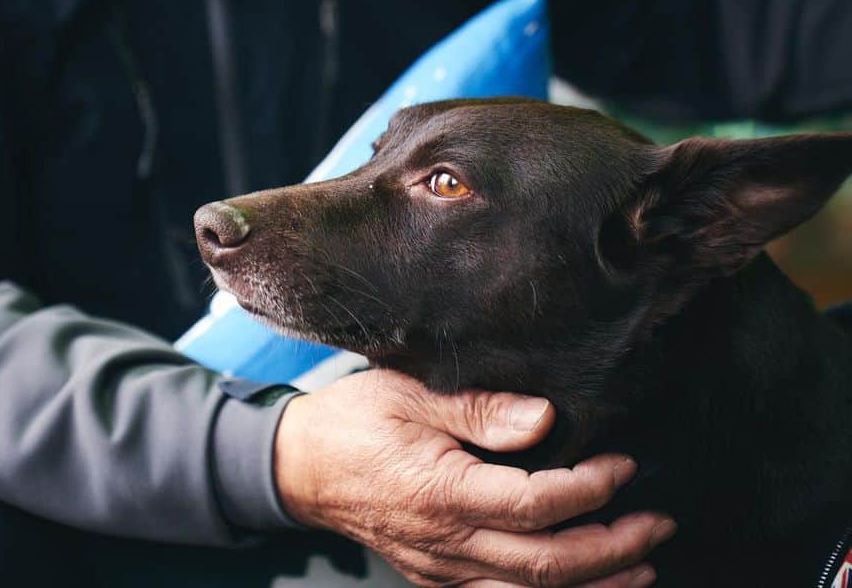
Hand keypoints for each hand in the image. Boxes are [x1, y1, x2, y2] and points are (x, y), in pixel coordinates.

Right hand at [274, 370, 674, 587]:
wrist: (301, 466)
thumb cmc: (354, 419)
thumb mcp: (411, 390)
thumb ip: (481, 407)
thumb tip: (547, 420)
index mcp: (442, 491)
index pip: (537, 505)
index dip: (590, 489)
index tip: (624, 465)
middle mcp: (445, 542)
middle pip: (547, 565)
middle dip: (613, 548)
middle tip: (658, 524)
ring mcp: (439, 568)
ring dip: (593, 586)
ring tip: (640, 568)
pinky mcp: (434, 577)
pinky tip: (578, 587)